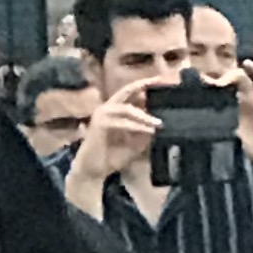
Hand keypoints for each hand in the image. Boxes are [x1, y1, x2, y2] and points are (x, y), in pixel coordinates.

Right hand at [70, 82, 159, 199]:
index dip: (144, 85)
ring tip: (158, 123)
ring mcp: (102, 115)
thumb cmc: (112, 157)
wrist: (92, 171)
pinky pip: (122, 123)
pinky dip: (137, 126)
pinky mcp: (100, 125)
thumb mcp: (134, 144)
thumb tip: (160, 122)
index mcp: (114, 110)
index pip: (130, 93)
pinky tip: (149, 130)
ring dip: (144, 115)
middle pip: (126, 90)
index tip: (160, 80)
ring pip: (126, 108)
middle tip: (159, 81)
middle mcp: (107, 108)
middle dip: (143, 84)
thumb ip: (144, 132)